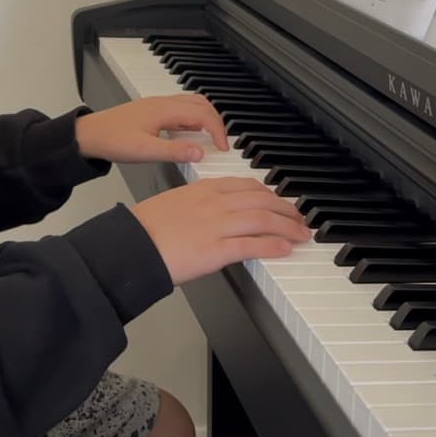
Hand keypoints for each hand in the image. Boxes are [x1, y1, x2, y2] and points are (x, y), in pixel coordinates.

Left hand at [74, 95, 227, 163]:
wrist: (89, 134)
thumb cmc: (113, 140)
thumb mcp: (145, 151)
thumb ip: (174, 151)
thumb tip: (201, 152)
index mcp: (164, 110)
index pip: (202, 114)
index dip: (217, 130)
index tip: (223, 148)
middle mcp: (163, 103)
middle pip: (201, 104)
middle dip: (216, 122)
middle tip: (222, 143)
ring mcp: (158, 105)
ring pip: (191, 103)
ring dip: (205, 117)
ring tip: (210, 137)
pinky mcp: (152, 110)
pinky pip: (180, 108)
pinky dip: (193, 118)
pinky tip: (189, 134)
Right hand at [131, 176, 310, 284]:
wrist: (134, 244)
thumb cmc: (147, 226)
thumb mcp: (175, 202)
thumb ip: (198, 202)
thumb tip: (213, 211)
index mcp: (204, 189)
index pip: (247, 185)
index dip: (269, 194)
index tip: (279, 201)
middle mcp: (215, 203)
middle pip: (261, 201)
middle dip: (285, 210)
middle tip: (299, 219)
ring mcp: (218, 226)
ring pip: (263, 220)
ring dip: (287, 227)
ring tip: (301, 234)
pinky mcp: (217, 250)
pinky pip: (253, 245)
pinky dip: (273, 246)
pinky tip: (285, 249)